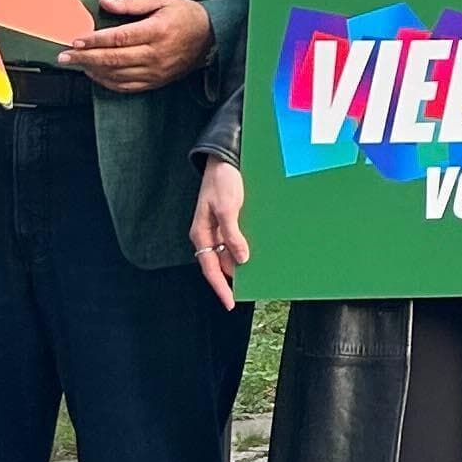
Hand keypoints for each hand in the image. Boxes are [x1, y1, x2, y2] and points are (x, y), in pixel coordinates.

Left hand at [59, 0, 213, 91]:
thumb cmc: (185, 14)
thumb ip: (133, 3)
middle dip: (84, 58)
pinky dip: (107, 82)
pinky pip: (127, 86)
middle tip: (63, 57)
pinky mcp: (156, 81)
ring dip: (92, 70)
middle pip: (113, 59)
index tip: (75, 40)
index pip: (118, 38)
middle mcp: (155, 54)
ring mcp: (156, 71)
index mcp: (156, 31)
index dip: (94, 40)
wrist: (212, 38)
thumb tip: (105, 3)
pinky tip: (95, 74)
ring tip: (75, 64)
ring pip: (117, 75)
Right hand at [190, 158, 247, 310]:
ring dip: (242, 263)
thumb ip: (232, 234)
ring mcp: (219, 228)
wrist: (226, 159)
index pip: (211, 269)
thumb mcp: (227, 207)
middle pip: (220, 264)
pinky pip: (237, 240)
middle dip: (234, 278)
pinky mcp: (230, 220)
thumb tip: (240, 259)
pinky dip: (246, 248)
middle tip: (252, 290)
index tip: (231, 303)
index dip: (221, 287)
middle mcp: (209, 235)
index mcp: (201, 234)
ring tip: (260, 275)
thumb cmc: (222, 181)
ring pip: (230, 253)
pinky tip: (259, 253)